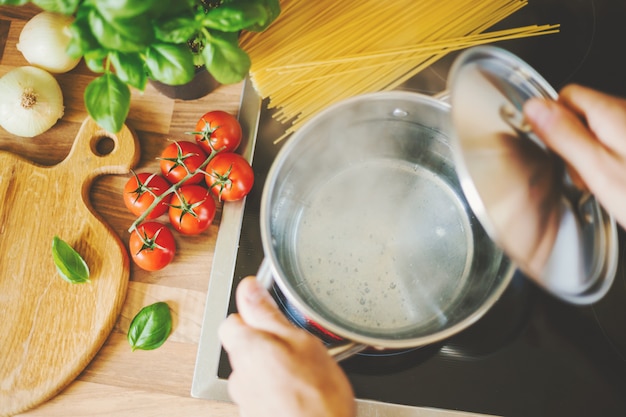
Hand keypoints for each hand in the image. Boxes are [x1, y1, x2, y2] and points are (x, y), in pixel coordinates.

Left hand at [218, 276, 355, 416]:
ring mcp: (246, 400)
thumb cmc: (317, 399)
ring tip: (303, 373)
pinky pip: (263, 393)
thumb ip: (268, 314)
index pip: (232, 320)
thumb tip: (249, 288)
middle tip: (296, 347)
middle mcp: (239, 376)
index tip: (272, 314)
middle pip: (244, 347)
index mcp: (247, 349)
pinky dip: (278, 389)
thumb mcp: (300, 343)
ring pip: (255, 371)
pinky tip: (300, 393)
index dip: (252, 314)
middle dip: (267, 343)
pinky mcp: (256, 415)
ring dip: (274, 368)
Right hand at [523, 84, 625, 229]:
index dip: (552, 120)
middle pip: (583, 113)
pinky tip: (620, 183)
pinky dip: (613, 161)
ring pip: (600, 130)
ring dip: (593, 154)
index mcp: (611, 114)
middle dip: (573, 141)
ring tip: (605, 182)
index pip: (566, 95)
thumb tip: (534, 108)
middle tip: (582, 173)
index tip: (554, 147)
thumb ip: (564, 136)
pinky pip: (618, 144)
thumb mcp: (598, 171)